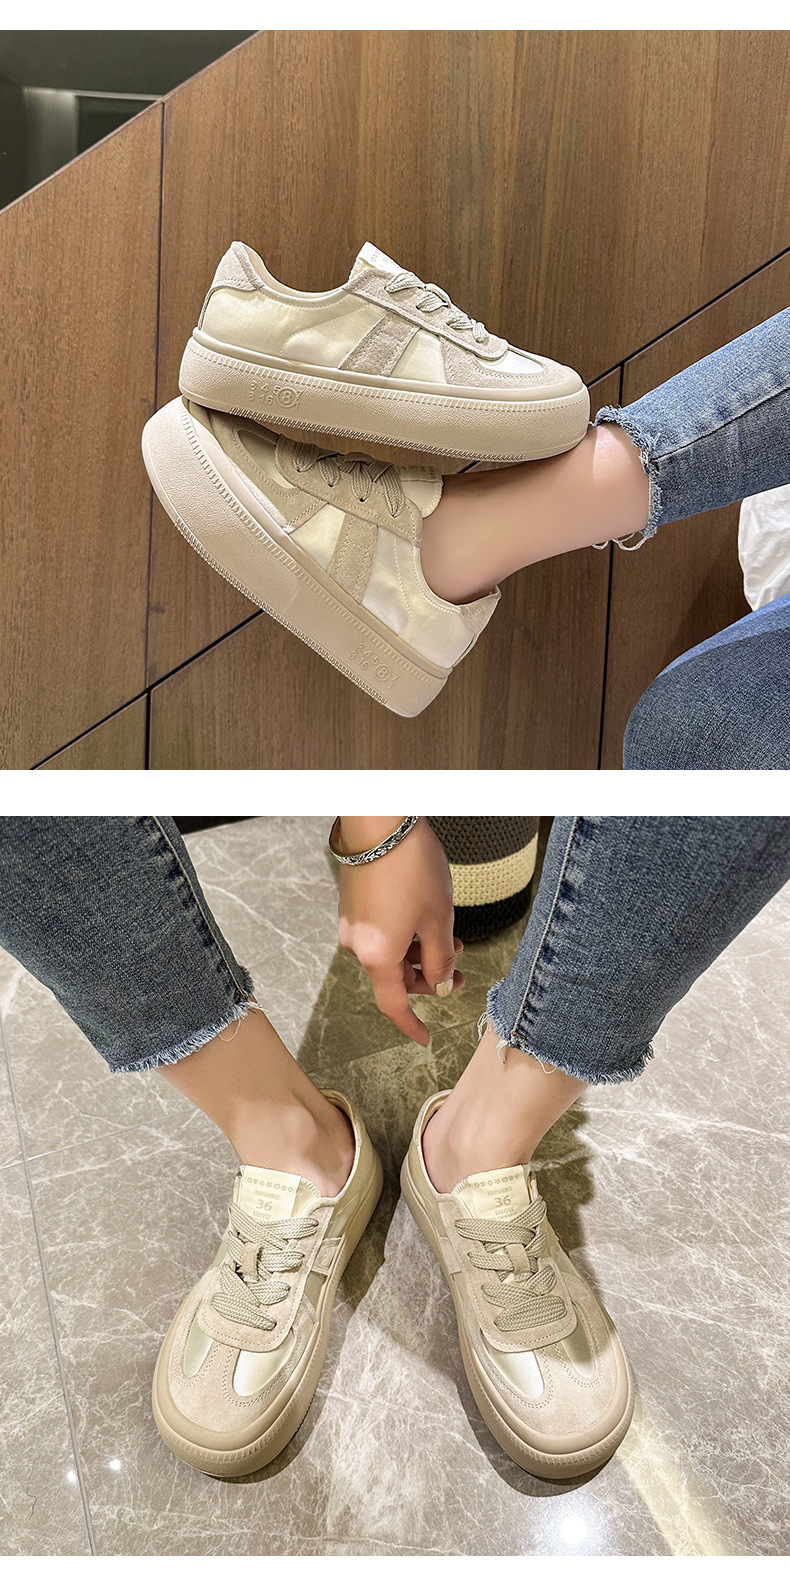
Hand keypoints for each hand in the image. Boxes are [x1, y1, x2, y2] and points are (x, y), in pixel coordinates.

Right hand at [336, 817, 463, 1045]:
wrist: (380, 823)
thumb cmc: (412, 870)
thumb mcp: (438, 919)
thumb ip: (441, 959)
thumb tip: (441, 984)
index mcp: (377, 956)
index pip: (393, 1005)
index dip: (411, 1024)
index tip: (426, 1038)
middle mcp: (357, 945)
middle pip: (394, 978)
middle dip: (429, 977)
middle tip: (460, 971)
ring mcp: (352, 924)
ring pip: (390, 954)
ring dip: (420, 954)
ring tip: (452, 936)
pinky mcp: (353, 905)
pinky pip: (381, 934)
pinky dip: (405, 937)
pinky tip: (428, 921)